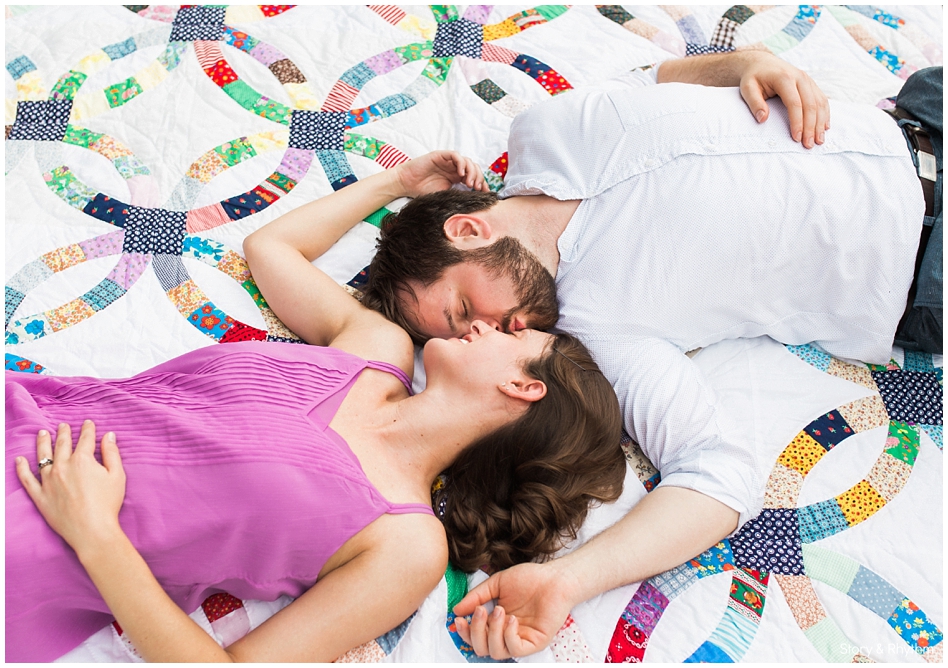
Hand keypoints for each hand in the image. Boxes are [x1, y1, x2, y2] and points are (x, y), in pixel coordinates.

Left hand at [15, 421, 125, 551]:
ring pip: (43, 456)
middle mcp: (63, 467)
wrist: (92, 530)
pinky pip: (27, 479)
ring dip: (43, 442)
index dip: (88, 429)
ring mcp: (49, 481)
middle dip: (64, 433)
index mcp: (83, 460)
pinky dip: (22, 469)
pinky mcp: (40, 496)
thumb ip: (112, 454)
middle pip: (62, 444)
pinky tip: (19, 460)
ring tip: (42, 433)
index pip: (85, 439)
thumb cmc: (107, 504)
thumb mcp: (117, 476)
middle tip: (64, 425)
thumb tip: (109, 436)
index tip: (88, 423)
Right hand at [394, 151, 487, 197]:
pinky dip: (461, 163)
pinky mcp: (441, 155)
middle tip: (477, 188)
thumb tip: (473, 203)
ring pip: (467, 161)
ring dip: (471, 171)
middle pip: (474, 168)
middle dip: (479, 178)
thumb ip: (457, 195)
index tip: (485, 193)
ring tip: (469, 183)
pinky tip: (461, 173)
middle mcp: (454, 168)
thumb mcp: (444, 196)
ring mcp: (448, 161)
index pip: (474, 177)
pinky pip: (455, 155)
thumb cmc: (423, 191)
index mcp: (456, 177)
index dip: (482, 184)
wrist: (407, 184)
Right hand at [453, 562, 578, 658]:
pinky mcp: (534, 643)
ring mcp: (520, 639)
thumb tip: (456, 609)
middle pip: (481, 648)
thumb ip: (476, 596)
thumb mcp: (496, 583)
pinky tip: (511, 619)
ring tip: (500, 610)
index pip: (475, 636)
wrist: (554, 578)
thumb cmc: (529, 579)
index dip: (464, 631)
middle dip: (475, 631)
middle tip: (480, 611)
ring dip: (492, 631)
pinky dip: (508, 636)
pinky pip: (514, 649)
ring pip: (496, 652)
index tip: (459, 618)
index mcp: (496, 622)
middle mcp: (506, 634)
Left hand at [738, 51, 829, 147]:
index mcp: (785, 78)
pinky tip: (824, 128)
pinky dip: (825, 114)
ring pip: (820, 102)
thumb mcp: (747, 88)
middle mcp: (800, 77)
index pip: (795, 103)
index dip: (797, 122)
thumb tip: (763, 119)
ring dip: (821, 123)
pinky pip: (822, 99)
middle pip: (810, 104)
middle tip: (809, 145)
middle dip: (811, 126)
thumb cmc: (753, 77)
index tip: (796, 138)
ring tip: (819, 141)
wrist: (762, 62)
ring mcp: (808, 80)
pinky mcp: (811, 84)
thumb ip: (754, 103)